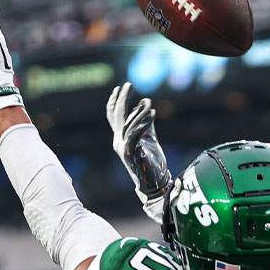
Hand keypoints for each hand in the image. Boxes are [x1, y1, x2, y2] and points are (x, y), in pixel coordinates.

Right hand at [107, 82, 173, 222]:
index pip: (114, 117)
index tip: (119, 89)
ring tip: (149, 103)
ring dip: (139, 112)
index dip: (115, 102)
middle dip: (121, 99)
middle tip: (128, 85)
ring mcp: (124, 148)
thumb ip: (147, 124)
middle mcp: (118, 142)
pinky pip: (135, 134)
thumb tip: (147, 106)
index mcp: (121, 138)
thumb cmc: (153, 163)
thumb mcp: (150, 139)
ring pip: (127, 124)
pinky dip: (143, 123)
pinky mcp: (132, 153)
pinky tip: (152, 113)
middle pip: (117, 116)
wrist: (155, 184)